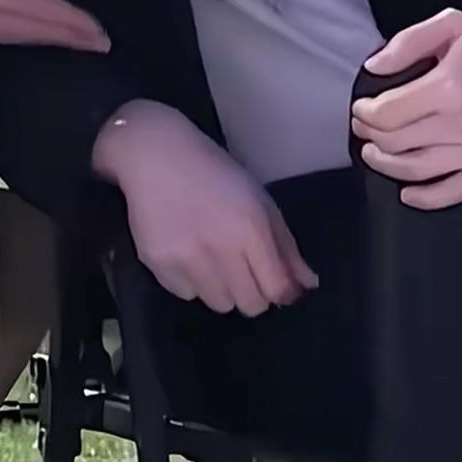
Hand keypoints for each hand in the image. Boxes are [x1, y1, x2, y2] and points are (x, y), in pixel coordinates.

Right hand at [0, 0, 110, 52]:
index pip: (31, 7)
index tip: (96, 31)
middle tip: (99, 44)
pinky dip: (19, 35)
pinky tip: (20, 32)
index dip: (66, 19)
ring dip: (43, 38)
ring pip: (12, 35)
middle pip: (28, 29)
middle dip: (65, 35)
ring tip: (70, 40)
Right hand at [92, 101, 318, 316]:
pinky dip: (192, 282)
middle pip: (250, 306)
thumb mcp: (259, 200)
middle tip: (242, 268)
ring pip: (219, 305)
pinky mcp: (157, 266)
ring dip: (223, 289)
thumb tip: (307, 286)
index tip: (276, 282)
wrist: (154, 156)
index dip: (282, 292)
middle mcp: (219, 250)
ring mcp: (185, 260)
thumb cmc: (215, 173)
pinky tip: (186, 253)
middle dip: (253, 292)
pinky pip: (186, 295)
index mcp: (250, 229)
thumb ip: (285, 246)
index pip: (277, 289)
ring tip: (212, 259)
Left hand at [353, 10, 461, 208]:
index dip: (365, 113)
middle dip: (369, 137)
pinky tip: (408, 193)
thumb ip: (410, 41)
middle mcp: (461, 125)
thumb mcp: (459, 26)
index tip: (361, 109)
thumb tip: (375, 66)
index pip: (387, 113)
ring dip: (385, 166)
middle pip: (395, 143)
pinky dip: (423, 198)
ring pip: (416, 171)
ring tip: (375, 155)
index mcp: (448, 88)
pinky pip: (452, 194)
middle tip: (363, 130)